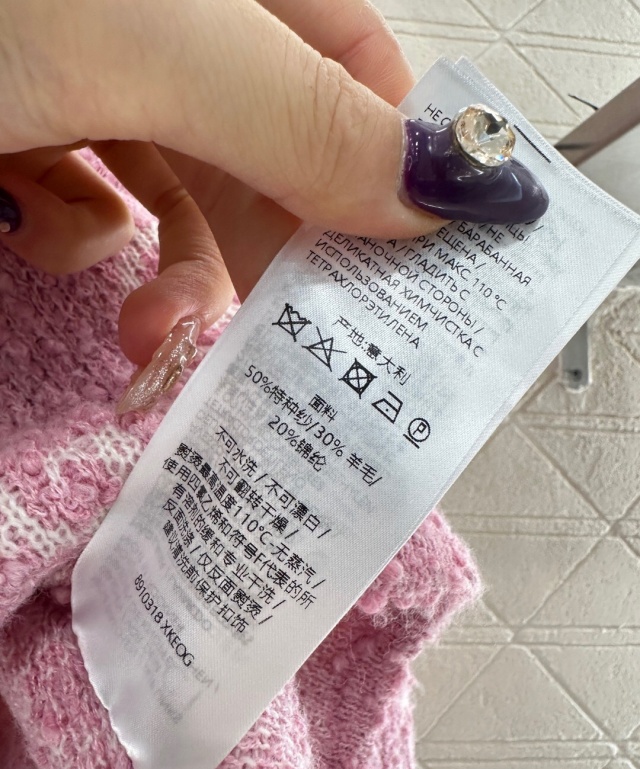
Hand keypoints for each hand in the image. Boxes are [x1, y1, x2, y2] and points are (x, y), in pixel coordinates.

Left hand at [0, 0, 546, 411]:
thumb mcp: (146, 35)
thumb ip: (300, 112)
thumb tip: (453, 190)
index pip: (359, 74)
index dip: (386, 173)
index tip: (395, 278)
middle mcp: (178, 25)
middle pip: (279, 154)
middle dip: (275, 257)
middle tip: (279, 342)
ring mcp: (100, 73)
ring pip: (192, 196)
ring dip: (181, 277)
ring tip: (155, 335)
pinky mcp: (34, 127)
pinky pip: (101, 201)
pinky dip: (92, 245)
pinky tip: (57, 249)